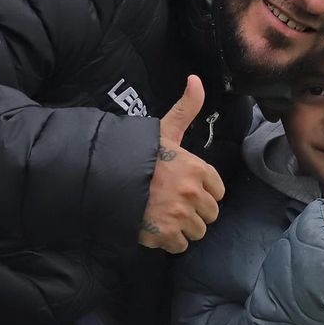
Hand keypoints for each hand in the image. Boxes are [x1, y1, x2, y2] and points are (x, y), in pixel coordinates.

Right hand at [138, 76, 225, 253]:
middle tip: (174, 204)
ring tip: (164, 215)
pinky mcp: (164, 235)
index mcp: (198, 169)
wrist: (104, 176)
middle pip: (211, 214)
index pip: (219, 191)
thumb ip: (186, 109)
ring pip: (197, 232)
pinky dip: (169, 241)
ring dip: (183, 227)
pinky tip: (156, 228)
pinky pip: (180, 246)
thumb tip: (196, 79)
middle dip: (195, 211)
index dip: (204, 191)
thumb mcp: (164, 129)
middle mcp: (192, 193)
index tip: (187, 188)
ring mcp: (179, 216)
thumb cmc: (137, 152)